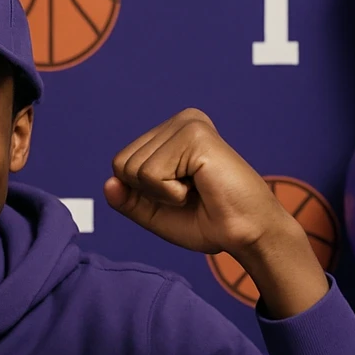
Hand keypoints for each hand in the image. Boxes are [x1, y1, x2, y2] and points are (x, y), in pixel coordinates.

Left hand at [103, 108, 305, 257]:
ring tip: (196, 190)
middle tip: (188, 195)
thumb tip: (108, 183)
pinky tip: (200, 186)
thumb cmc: (208, 222)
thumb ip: (129, 199)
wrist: (246, 234)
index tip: (178, 196)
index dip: (141, 193)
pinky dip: (171, 193)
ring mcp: (188, 124)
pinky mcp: (195, 135)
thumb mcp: (156, 213)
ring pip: (133, 170)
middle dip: (149, 193)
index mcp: (169, 134)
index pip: (120, 165)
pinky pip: (150, 175)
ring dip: (161, 194)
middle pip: (121, 165)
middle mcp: (179, 121)